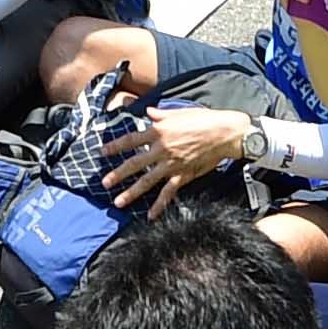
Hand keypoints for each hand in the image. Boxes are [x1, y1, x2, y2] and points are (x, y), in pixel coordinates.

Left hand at [103, 105, 250, 212]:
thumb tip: (149, 112)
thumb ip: (161, 115)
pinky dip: (159, 205)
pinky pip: (168, 193)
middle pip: (135, 163)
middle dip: (118, 174)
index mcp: (159, 131)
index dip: (116, 146)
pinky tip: (150, 216)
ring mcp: (172, 164)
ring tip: (118, 202)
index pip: (132, 139)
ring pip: (147, 180)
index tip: (103, 152)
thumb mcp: (179, 112)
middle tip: (104, 183)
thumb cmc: (204, 119)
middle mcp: (162, 148)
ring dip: (132, 192)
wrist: (224, 133)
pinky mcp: (183, 175)